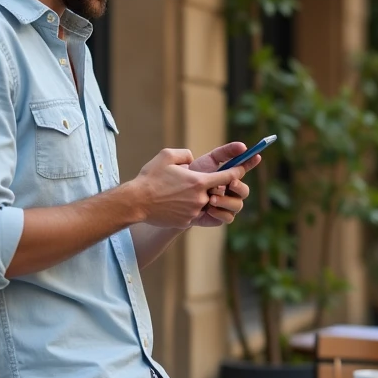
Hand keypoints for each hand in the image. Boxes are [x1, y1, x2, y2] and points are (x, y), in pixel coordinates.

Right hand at [133, 148, 247, 228]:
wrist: (136, 202)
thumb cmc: (150, 178)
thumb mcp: (166, 156)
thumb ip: (184, 154)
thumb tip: (192, 158)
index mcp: (199, 182)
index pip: (227, 177)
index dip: (236, 172)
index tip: (241, 170)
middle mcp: (200, 198)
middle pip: (218, 193)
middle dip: (214, 187)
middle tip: (203, 183)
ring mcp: (194, 212)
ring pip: (206, 204)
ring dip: (201, 198)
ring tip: (184, 193)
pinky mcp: (186, 222)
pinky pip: (195, 214)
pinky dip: (189, 208)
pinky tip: (175, 203)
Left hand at [189, 142, 259, 227]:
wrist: (176, 196)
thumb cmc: (192, 176)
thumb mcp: (209, 161)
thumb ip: (226, 152)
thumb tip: (243, 146)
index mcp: (231, 176)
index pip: (245, 169)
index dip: (252, 163)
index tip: (256, 156)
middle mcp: (232, 192)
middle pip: (245, 191)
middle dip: (239, 187)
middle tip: (231, 183)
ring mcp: (227, 206)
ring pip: (238, 205)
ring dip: (227, 201)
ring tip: (212, 198)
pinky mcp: (220, 218)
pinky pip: (228, 218)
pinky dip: (220, 212)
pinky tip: (209, 209)